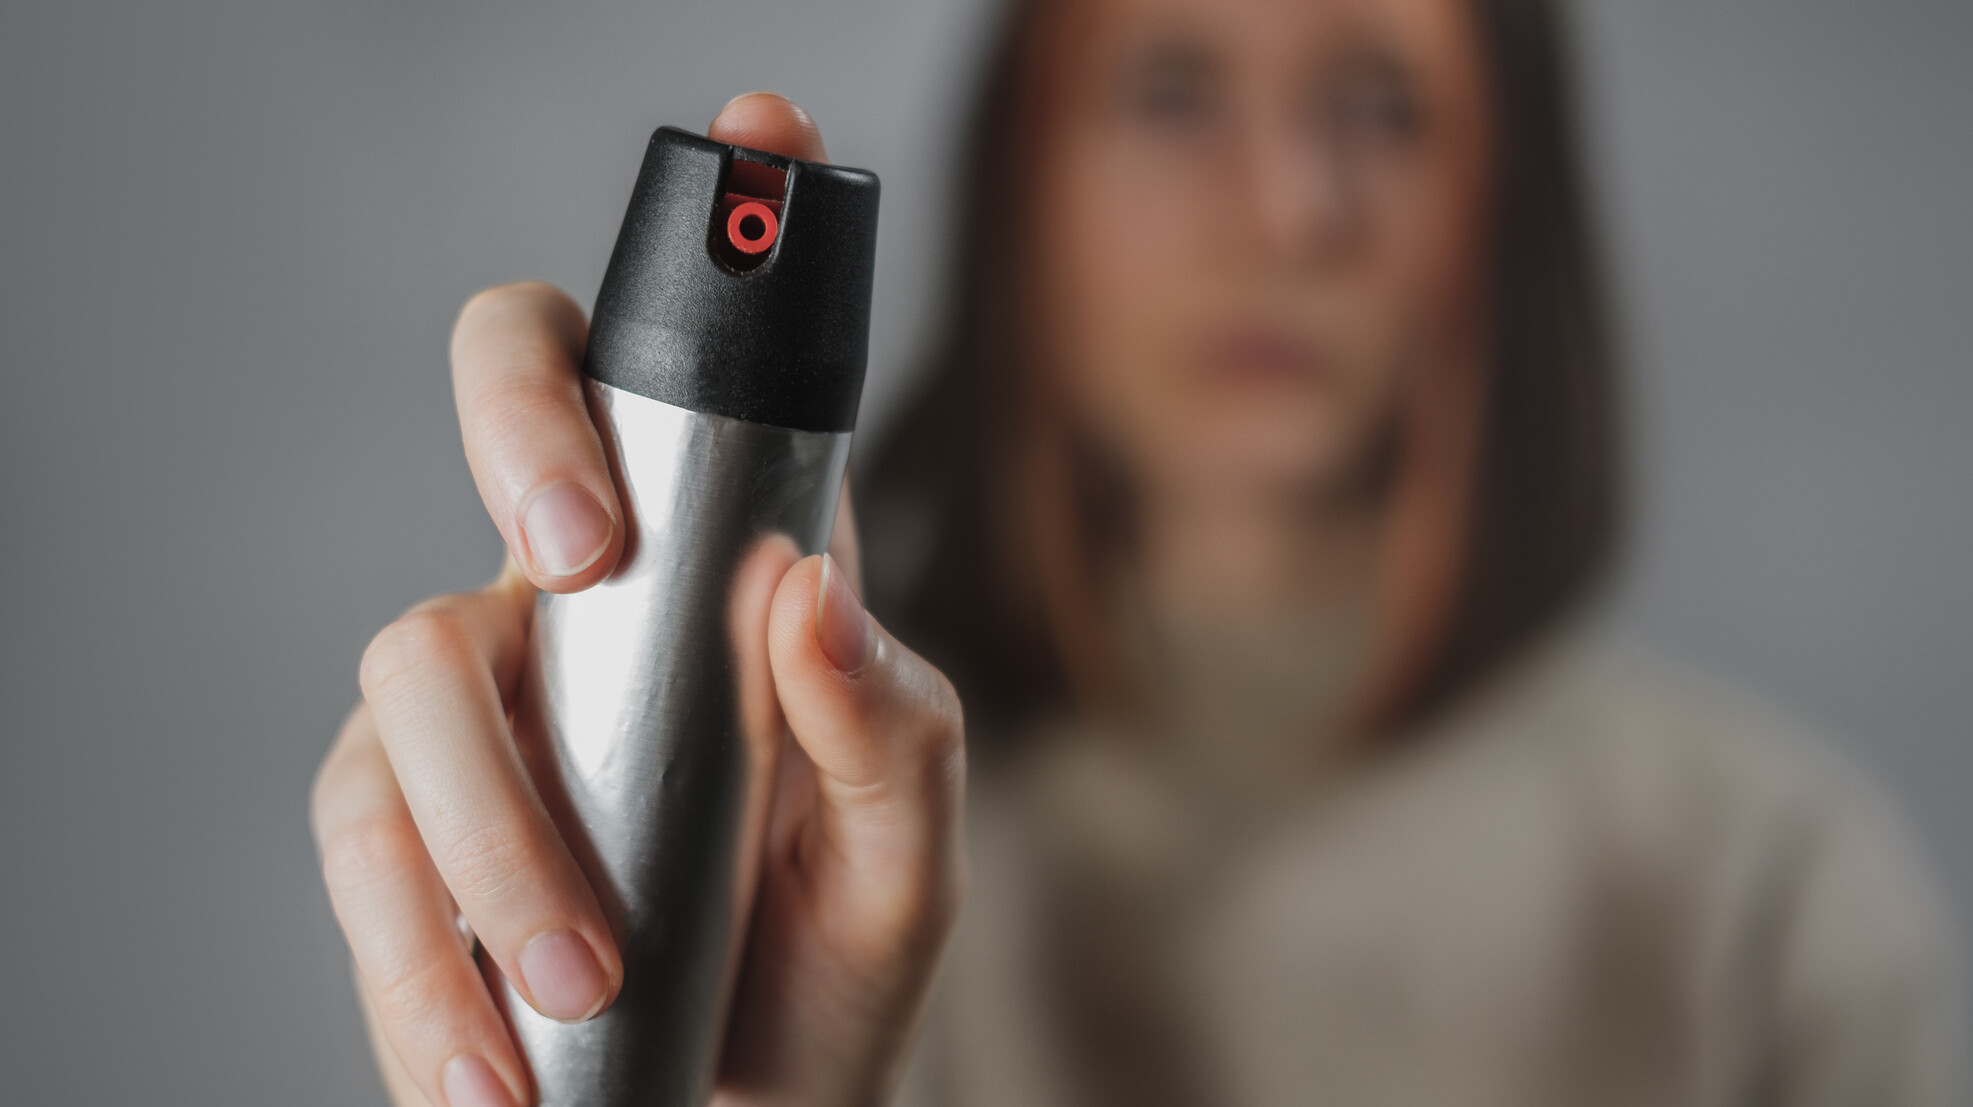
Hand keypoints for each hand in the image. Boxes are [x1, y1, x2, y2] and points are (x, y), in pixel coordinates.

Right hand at [310, 93, 966, 1106]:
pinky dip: (418, 965)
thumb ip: (888, 728)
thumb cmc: (828, 966)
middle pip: (509, 420)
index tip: (764, 136)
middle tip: (583, 559)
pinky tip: (488, 1071)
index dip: (716, 240)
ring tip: (580, 984)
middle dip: (527, 441)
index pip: (701, 376)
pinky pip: (362, 848)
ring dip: (489, 834)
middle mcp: (589, 602)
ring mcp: (481, 709)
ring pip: (404, 664)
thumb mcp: (904, 862)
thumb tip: (804, 586)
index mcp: (729, 576)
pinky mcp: (396, 831)